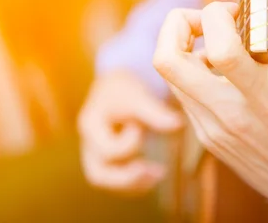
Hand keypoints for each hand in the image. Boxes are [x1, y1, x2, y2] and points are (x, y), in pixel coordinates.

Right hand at [78, 70, 183, 194]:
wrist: (116, 84)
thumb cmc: (125, 87)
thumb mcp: (139, 96)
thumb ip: (156, 112)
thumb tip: (179, 125)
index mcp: (90, 125)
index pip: (107, 150)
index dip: (130, 143)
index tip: (140, 126)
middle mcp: (88, 144)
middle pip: (98, 175)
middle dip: (128, 179)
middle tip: (158, 173)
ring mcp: (95, 153)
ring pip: (107, 180)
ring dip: (133, 183)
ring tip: (160, 175)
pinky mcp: (107, 158)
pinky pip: (115, 178)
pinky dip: (134, 181)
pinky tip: (156, 175)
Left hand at [153, 3, 267, 221]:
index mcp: (266, 97)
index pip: (219, 48)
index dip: (216, 16)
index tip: (235, 11)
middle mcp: (230, 114)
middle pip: (167, 60)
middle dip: (177, 25)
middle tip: (205, 19)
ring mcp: (213, 129)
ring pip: (171, 76)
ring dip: (186, 49)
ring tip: (221, 45)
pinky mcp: (209, 139)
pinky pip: (186, 95)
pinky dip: (196, 73)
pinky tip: (227, 73)